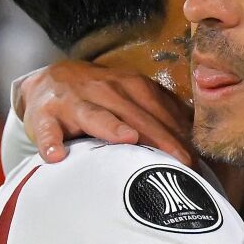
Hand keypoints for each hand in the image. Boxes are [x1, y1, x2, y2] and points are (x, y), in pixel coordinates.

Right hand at [16, 61, 194, 166]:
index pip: (160, 109)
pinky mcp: (45, 115)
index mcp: (130, 86)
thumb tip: (198, 140)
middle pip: (135, 114)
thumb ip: (161, 114)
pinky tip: (56, 156)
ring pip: (95, 114)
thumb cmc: (100, 99)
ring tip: (128, 139)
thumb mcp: (131, 98)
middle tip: (180, 161)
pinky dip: (50, 141)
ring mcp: (74, 102)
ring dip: (111, 126)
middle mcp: (105, 89)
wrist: (48, 82)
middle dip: (160, 136)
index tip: (198, 160)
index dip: (180, 134)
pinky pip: (47, 130)